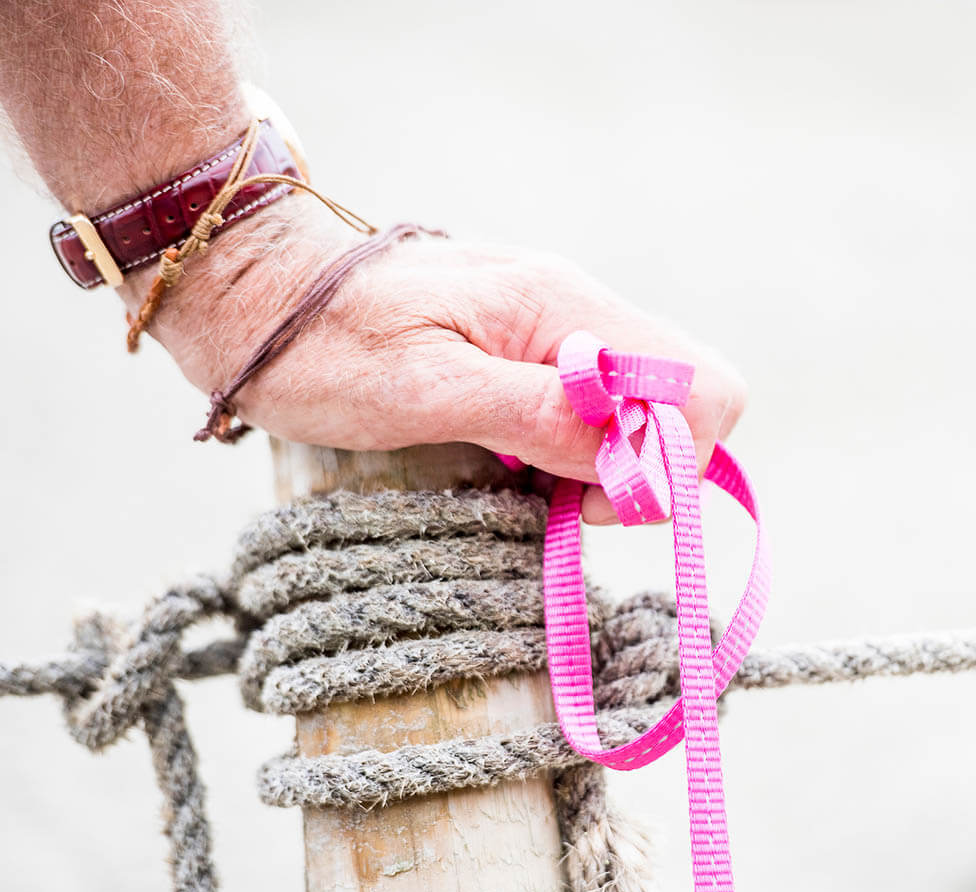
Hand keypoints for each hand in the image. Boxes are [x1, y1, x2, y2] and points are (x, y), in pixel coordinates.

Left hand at [122, 192, 748, 523]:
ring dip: (603, 464)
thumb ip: (538, 414)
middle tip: (559, 497)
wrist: (257, 293)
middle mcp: (577, 307)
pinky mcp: (529, 348)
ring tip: (526, 481)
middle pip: (685, 397)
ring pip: (640, 408)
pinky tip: (515, 461)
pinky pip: (593, 407)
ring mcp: (556, 326)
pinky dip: (572, 451)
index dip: (668, 459)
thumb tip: (634, 456)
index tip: (589, 497)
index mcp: (564, 307)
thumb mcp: (425, 391)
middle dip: (642, 467)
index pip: (701, 385)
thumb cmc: (325, 344)